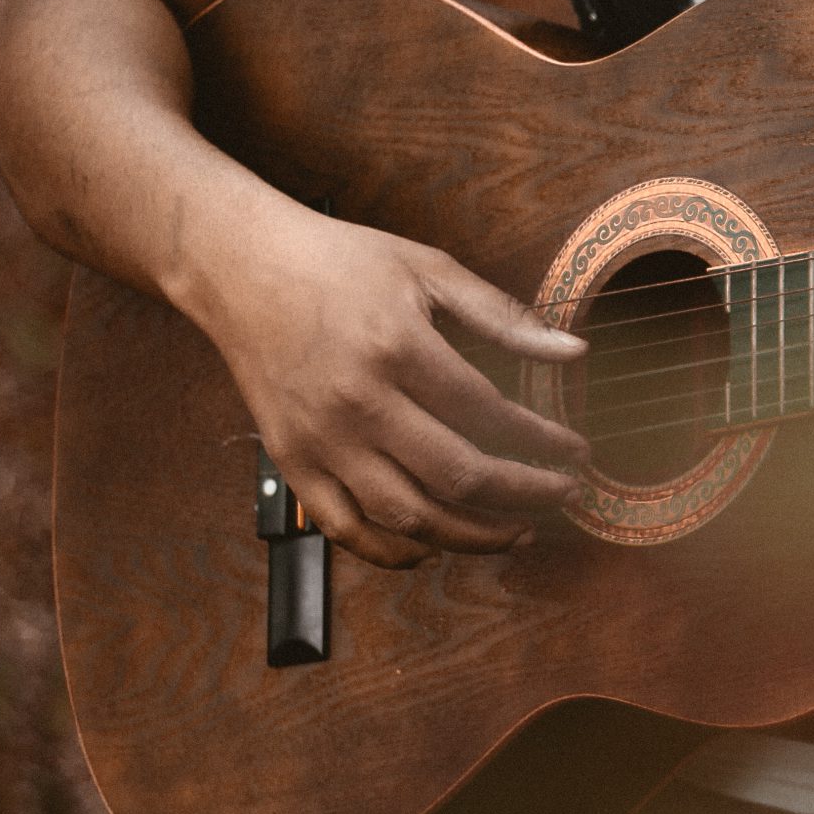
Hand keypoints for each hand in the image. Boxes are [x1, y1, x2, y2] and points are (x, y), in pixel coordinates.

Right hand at [191, 197, 588, 568]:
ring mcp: (321, 440)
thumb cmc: (337, 261)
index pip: (490, 415)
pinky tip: (433, 546)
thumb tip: (575, 351)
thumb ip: (502, 315)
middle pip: (458, 477)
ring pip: (408, 517)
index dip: (543, 442)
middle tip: (562, 495)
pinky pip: (347, 530)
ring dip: (472, 536)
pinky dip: (394, 551)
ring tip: (516, 531)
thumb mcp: (426, 268)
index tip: (576, 452)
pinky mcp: (292, 462)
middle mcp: (358, 403)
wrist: (238, 266)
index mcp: (397, 348)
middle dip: (525, 497)